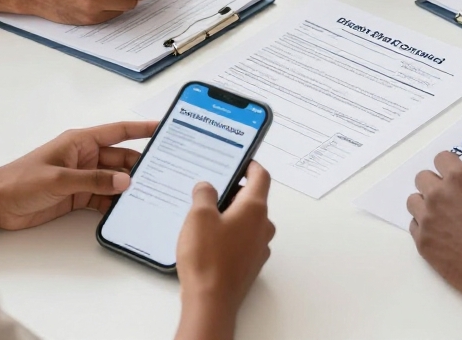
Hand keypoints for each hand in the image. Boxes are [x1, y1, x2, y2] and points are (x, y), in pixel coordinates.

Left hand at [0, 121, 157, 231]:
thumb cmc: (21, 180)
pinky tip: (127, 210)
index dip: (142, 129)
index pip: (119, 132)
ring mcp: (83, 177)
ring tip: (150, 195)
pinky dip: (114, 203)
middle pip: (121, 159)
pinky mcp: (78, 196)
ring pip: (114, 180)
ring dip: (128, 187)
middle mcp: (85, 157)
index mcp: (81, 141)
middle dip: (140, 166)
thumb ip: (94, 180)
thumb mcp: (60, 179)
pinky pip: (103, 197)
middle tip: (162, 175)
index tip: (163, 129)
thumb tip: (125, 181)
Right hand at [176, 163, 275, 334]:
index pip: (261, 177)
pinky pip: (242, 240)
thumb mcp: (199, 217)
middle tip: (210, 191)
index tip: (242, 161)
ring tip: (204, 218)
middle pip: (253, 199)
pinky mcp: (250, 264)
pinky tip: (208, 241)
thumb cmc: (207, 258)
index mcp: (255, 209)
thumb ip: (204, 195)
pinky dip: (229, 235)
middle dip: (233, 193)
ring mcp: (259, 247)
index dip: (251, 165)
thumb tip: (207, 187)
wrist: (211, 301)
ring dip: (230, 215)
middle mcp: (262, 226)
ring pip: (247, 221)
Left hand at [406, 153, 461, 302]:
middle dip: (436, 183)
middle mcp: (438, 196)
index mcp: (460, 180)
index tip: (458, 176)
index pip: (441, 159)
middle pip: (422, 178)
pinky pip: (414, 226)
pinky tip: (441, 234)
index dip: (450, 166)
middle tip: (452, 197)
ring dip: (426, 204)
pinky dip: (424, 226)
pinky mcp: (423, 243)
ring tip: (444, 215)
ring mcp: (427, 220)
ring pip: (414, 201)